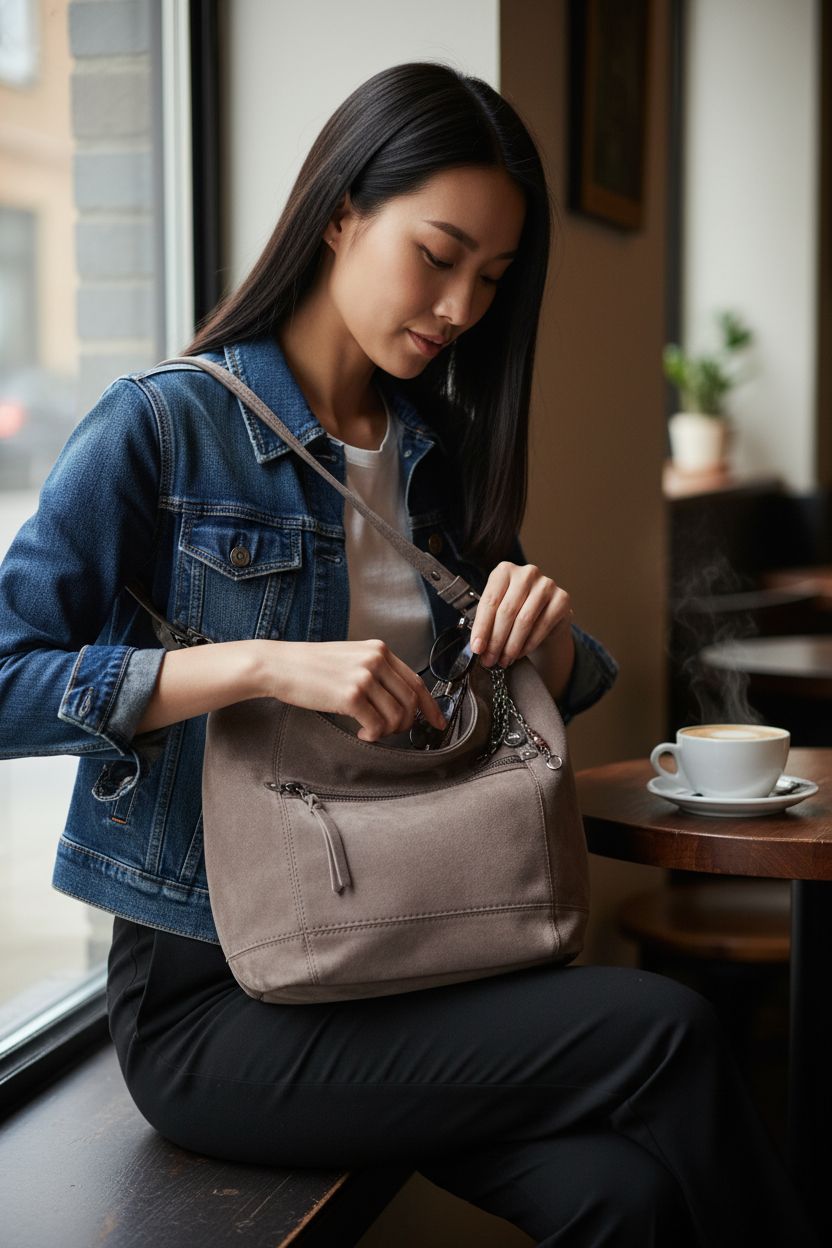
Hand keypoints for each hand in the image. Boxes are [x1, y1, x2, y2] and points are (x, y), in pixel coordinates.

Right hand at [258, 639, 446, 742]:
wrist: (279, 665)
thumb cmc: (310, 666)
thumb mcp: (350, 658)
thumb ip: (376, 672)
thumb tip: (399, 701)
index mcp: (379, 650)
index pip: (417, 681)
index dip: (431, 706)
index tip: (437, 723)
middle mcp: (376, 660)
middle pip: (411, 701)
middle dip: (406, 724)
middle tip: (391, 732)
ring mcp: (364, 676)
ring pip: (397, 716)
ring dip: (388, 731)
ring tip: (372, 731)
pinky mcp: (351, 695)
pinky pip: (377, 725)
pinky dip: (374, 735)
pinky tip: (362, 733)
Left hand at [469, 562, 573, 668]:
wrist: (544, 612)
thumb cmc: (516, 609)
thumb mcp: (497, 610)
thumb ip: (487, 623)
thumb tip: (478, 646)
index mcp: (504, 570)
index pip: (490, 601)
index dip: (481, 627)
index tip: (476, 648)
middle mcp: (526, 573)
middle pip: (506, 611)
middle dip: (496, 640)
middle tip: (490, 659)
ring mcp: (546, 584)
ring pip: (524, 620)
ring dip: (512, 645)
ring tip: (504, 660)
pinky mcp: (562, 599)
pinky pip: (542, 626)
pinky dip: (529, 644)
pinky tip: (520, 653)